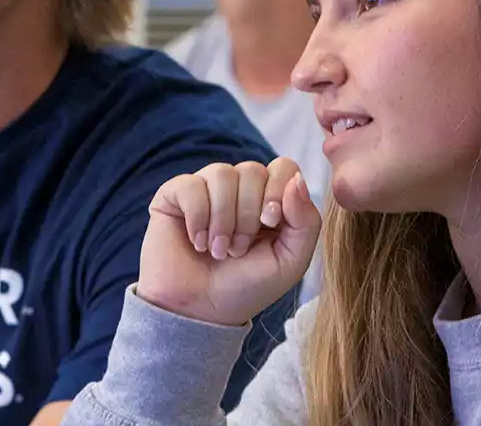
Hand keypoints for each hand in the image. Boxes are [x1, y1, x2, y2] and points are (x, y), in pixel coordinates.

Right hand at [134, 157, 321, 326]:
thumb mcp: (290, 262)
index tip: (270, 223)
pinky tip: (197, 242)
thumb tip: (296, 181)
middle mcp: (238, 189)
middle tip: (238, 249)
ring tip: (218, 250)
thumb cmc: (246, 287)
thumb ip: (306, 222)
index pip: (283, 167)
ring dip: (223, 218)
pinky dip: (197, 217)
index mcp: (269, 199)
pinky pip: (190, 186)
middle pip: (252, 171)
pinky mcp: (174, 196)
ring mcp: (205, 189)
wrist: (200, 312)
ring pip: (221, 174)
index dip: (278, 191)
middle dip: (248, 215)